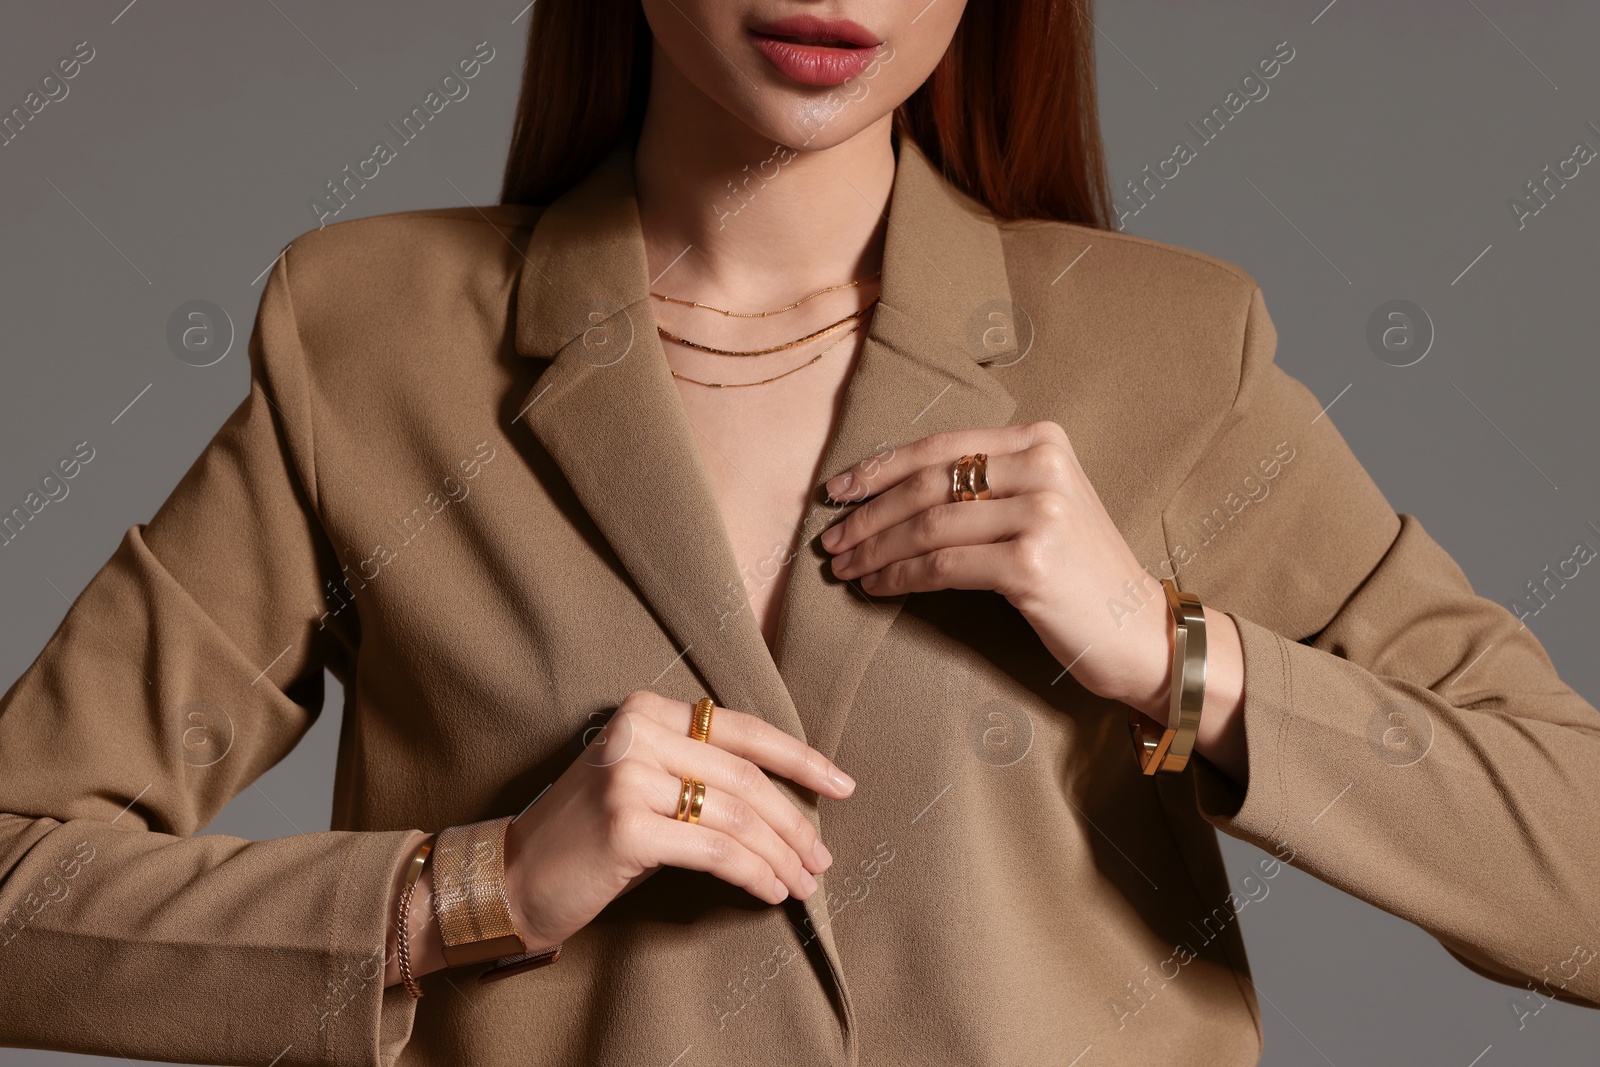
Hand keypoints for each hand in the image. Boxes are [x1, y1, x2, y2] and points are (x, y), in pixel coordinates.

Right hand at [502, 691, 855, 951]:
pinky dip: (754, 875)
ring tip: (803, 884)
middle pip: (747, 779)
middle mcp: (637, 733)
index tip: (842, 785)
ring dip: (781, 857)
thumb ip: (701, 772)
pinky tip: (770, 892)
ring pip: (738, 819)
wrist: (513, 876)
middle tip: (823, 858)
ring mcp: (629, 778)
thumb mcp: (642, 781)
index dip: (800, 759)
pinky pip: (716, 852)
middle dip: (796, 824)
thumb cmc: (588, 834)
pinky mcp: (626, 827)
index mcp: (645, 709)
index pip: (742, 730)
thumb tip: (790, 802)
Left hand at [820, 421, 1173, 716]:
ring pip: (928, 525)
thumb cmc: (1080, 574)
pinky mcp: (1031, 563)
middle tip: (830, 541)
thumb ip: (986, 486)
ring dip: (874, 549)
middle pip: (928, 483)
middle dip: (867, 514)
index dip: (880, 468)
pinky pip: (942, 566)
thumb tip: (891, 492)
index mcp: (1042, 441)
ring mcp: (1041, 513)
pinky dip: (899, 577)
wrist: (1141, 631)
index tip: (837, 491)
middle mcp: (1043, 467)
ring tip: (844, 569)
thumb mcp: (1044, 507)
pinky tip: (877, 588)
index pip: (941, 447)